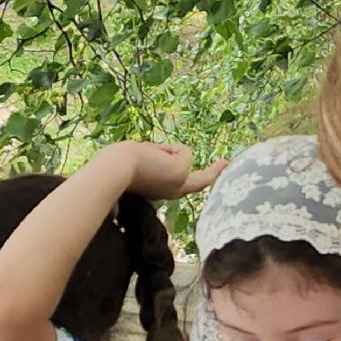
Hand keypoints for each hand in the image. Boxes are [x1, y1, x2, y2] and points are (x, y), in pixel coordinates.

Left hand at [102, 142, 226, 199]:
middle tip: (226, 161)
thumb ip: (157, 160)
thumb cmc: (119, 165)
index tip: (207, 178)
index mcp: (161, 191)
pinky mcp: (181, 173)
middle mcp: (172, 192)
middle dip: (215, 172)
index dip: (195, 180)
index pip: (180, 186)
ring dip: (165, 150)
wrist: (114, 169)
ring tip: (145, 155)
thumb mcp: (142, 161)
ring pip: (183, 156)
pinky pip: (184, 151)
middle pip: (200, 181)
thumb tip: (168, 154)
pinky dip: (171, 149)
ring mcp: (179, 184)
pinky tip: (154, 155)